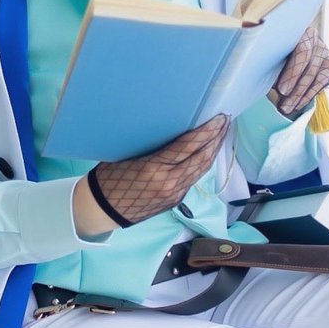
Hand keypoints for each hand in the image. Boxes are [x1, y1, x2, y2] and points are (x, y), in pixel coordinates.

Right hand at [86, 113, 230, 227]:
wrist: (102, 210)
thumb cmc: (109, 177)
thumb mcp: (127, 155)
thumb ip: (153, 146)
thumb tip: (173, 129)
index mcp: (154, 169)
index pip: (188, 146)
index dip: (206, 131)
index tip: (219, 117)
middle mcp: (169, 183)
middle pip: (201, 158)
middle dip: (216, 139)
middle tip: (226, 120)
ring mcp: (174, 194)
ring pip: (201, 170)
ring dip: (213, 151)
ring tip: (221, 134)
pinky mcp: (175, 201)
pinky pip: (193, 178)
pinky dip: (202, 163)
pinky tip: (206, 153)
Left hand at [272, 24, 328, 116]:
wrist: (284, 47)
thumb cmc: (272, 48)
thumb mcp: (266, 48)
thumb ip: (263, 54)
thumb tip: (252, 59)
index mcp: (298, 29)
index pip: (301, 51)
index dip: (292, 72)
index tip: (279, 89)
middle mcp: (314, 39)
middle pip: (309, 66)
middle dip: (295, 88)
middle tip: (283, 104)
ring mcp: (323, 52)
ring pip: (316, 76)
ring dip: (300, 96)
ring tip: (287, 109)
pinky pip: (321, 83)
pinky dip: (308, 96)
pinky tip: (298, 105)